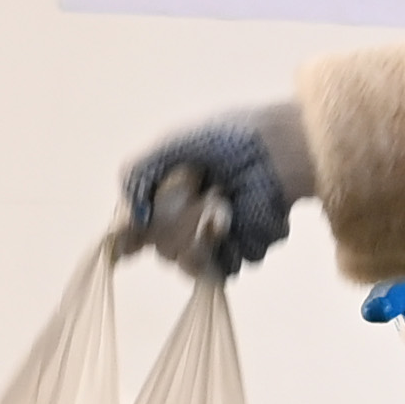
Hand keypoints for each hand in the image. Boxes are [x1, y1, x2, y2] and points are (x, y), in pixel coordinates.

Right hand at [120, 103, 317, 276]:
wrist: (279, 144)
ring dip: (199, 230)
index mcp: (165, 197)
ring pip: (188, 263)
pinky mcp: (244, 249)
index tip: (125, 242)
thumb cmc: (229, 137)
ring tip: (219, 198)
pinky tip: (235, 212)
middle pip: (161, 248)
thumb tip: (126, 224)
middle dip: (173, 219)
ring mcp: (216, 239)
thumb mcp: (170, 144)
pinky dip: (226, 239)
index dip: (128, 238)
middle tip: (195, 186)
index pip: (134, 231)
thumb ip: (136, 175)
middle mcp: (187, 222)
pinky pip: (223, 267)